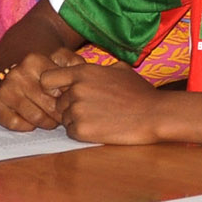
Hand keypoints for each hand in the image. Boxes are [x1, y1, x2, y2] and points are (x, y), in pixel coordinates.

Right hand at [0, 50, 79, 130]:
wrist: (17, 72)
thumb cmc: (45, 70)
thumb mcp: (61, 60)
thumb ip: (74, 63)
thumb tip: (82, 73)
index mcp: (34, 60)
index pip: (58, 89)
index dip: (68, 100)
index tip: (72, 102)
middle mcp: (16, 74)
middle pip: (49, 105)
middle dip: (60, 114)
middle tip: (65, 117)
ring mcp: (4, 90)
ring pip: (35, 117)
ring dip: (47, 122)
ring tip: (52, 120)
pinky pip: (16, 124)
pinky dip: (27, 127)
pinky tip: (33, 122)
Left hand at [43, 58, 162, 143]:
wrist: (154, 114)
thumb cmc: (140, 92)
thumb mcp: (121, 70)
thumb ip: (99, 68)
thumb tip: (90, 68)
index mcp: (84, 73)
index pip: (47, 79)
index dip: (53, 87)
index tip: (62, 92)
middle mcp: (76, 90)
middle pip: (59, 103)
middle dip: (71, 107)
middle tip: (94, 110)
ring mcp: (78, 111)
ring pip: (65, 119)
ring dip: (78, 120)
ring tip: (101, 119)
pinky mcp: (81, 130)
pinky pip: (71, 132)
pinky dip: (83, 133)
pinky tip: (101, 128)